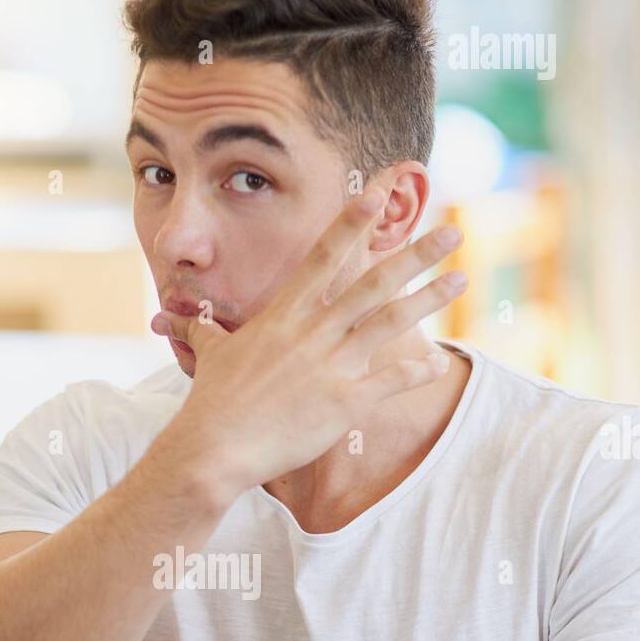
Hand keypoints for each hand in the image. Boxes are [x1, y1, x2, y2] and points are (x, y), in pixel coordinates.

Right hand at [152, 187, 465, 493]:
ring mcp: (331, 366)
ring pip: (389, 322)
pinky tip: (439, 361)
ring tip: (461, 279)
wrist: (214, 449)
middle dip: (415, 254)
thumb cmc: (211, 404)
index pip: (324, 256)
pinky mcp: (343, 404)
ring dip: (429, 299)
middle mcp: (312, 332)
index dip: (353, 221)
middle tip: (452, 233)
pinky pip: (390, 381)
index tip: (379, 191)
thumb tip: (181, 320)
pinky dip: (417, 370)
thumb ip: (204, 333)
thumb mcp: (210, 358)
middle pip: (372, 282)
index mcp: (284, 316)